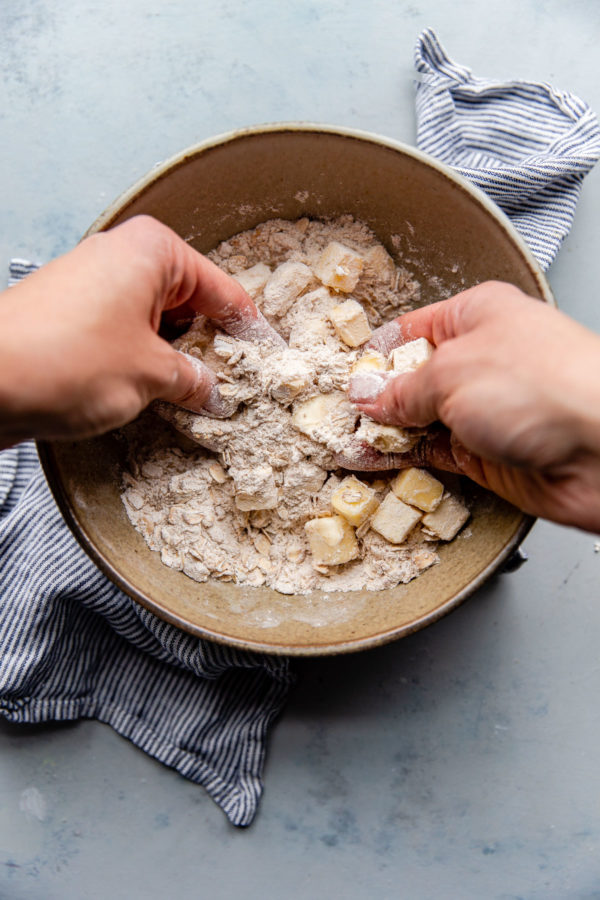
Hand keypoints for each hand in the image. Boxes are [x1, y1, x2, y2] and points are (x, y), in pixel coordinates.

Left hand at [0, 215, 281, 447]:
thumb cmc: (66, 361)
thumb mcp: (150, 375)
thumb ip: (193, 381)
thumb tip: (213, 392)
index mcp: (154, 251)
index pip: (225, 290)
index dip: (252, 331)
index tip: (272, 359)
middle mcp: (124, 257)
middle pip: (190, 303)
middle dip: (212, 346)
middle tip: (237, 385)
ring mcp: (95, 284)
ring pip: (157, 322)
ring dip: (177, 358)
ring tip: (198, 396)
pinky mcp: (72, 315)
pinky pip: (126, 334)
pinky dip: (144, 361)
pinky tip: (156, 394)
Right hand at [348, 282, 599, 532]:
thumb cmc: (545, 385)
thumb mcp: (452, 372)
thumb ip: (402, 389)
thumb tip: (368, 394)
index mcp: (477, 315)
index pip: (411, 330)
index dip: (375, 354)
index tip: (344, 377)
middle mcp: (482, 359)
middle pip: (412, 378)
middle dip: (374, 397)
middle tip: (335, 414)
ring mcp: (484, 409)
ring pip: (418, 420)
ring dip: (382, 432)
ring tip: (342, 440)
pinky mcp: (487, 453)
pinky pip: (432, 454)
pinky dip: (401, 458)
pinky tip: (372, 460)